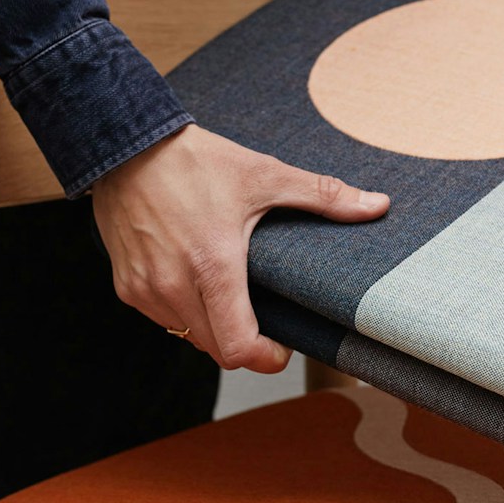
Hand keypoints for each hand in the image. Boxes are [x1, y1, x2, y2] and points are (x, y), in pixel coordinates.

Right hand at [92, 124, 389, 373]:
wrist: (125, 144)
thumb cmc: (194, 160)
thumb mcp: (264, 175)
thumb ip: (323, 197)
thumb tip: (378, 206)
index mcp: (213, 266)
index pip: (239, 349)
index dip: (267, 359)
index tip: (281, 345)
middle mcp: (174, 286)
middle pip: (218, 350)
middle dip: (246, 343)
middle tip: (264, 316)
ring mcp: (145, 290)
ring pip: (190, 337)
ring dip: (213, 327)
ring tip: (230, 292)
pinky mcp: (126, 287)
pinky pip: (164, 320)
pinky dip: (185, 311)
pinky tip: (196, 280)